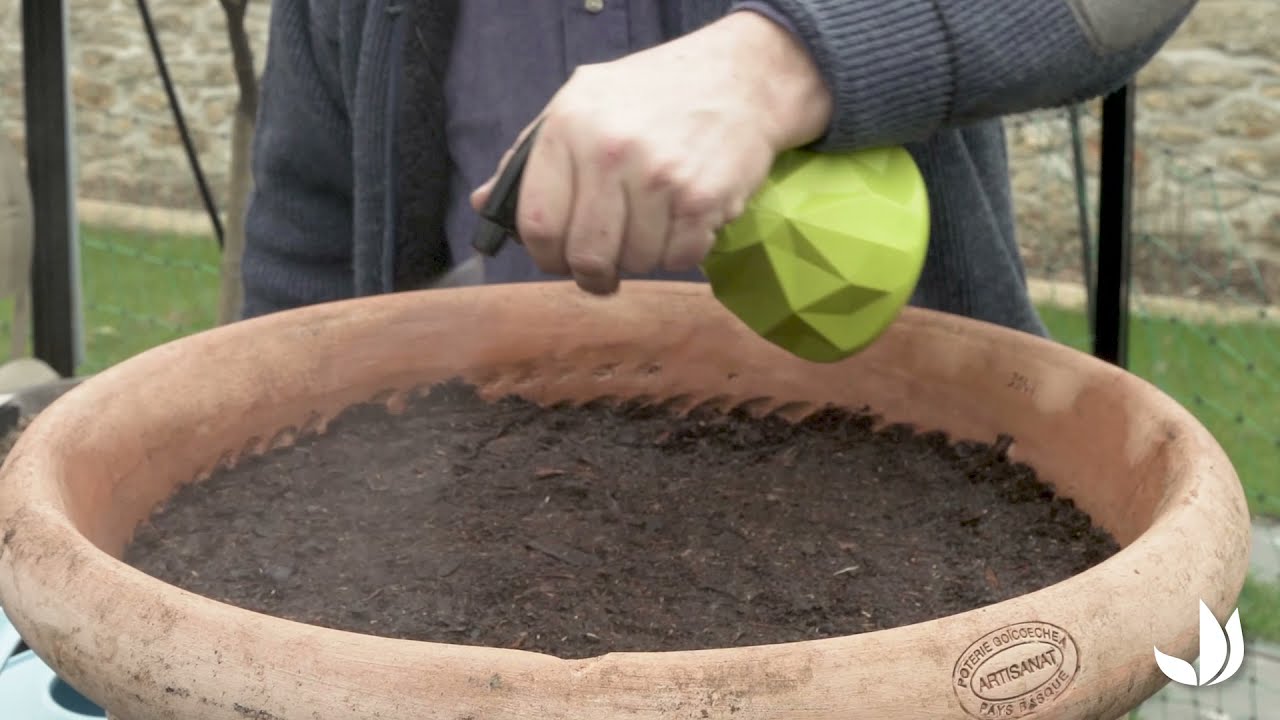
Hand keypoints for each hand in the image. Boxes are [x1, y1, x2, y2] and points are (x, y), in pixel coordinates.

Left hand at [470, 10, 831, 294]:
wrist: (738, 78)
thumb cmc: (651, 94)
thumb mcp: (580, 104)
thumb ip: (529, 157)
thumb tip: (483, 206)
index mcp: (569, 128)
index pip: (537, 224)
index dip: (544, 256)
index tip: (558, 259)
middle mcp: (610, 152)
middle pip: (586, 255)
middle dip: (593, 273)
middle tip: (604, 268)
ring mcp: (659, 177)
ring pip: (636, 262)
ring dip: (641, 259)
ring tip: (651, 228)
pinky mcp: (703, 198)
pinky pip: (679, 259)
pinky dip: (680, 253)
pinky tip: (682, 224)